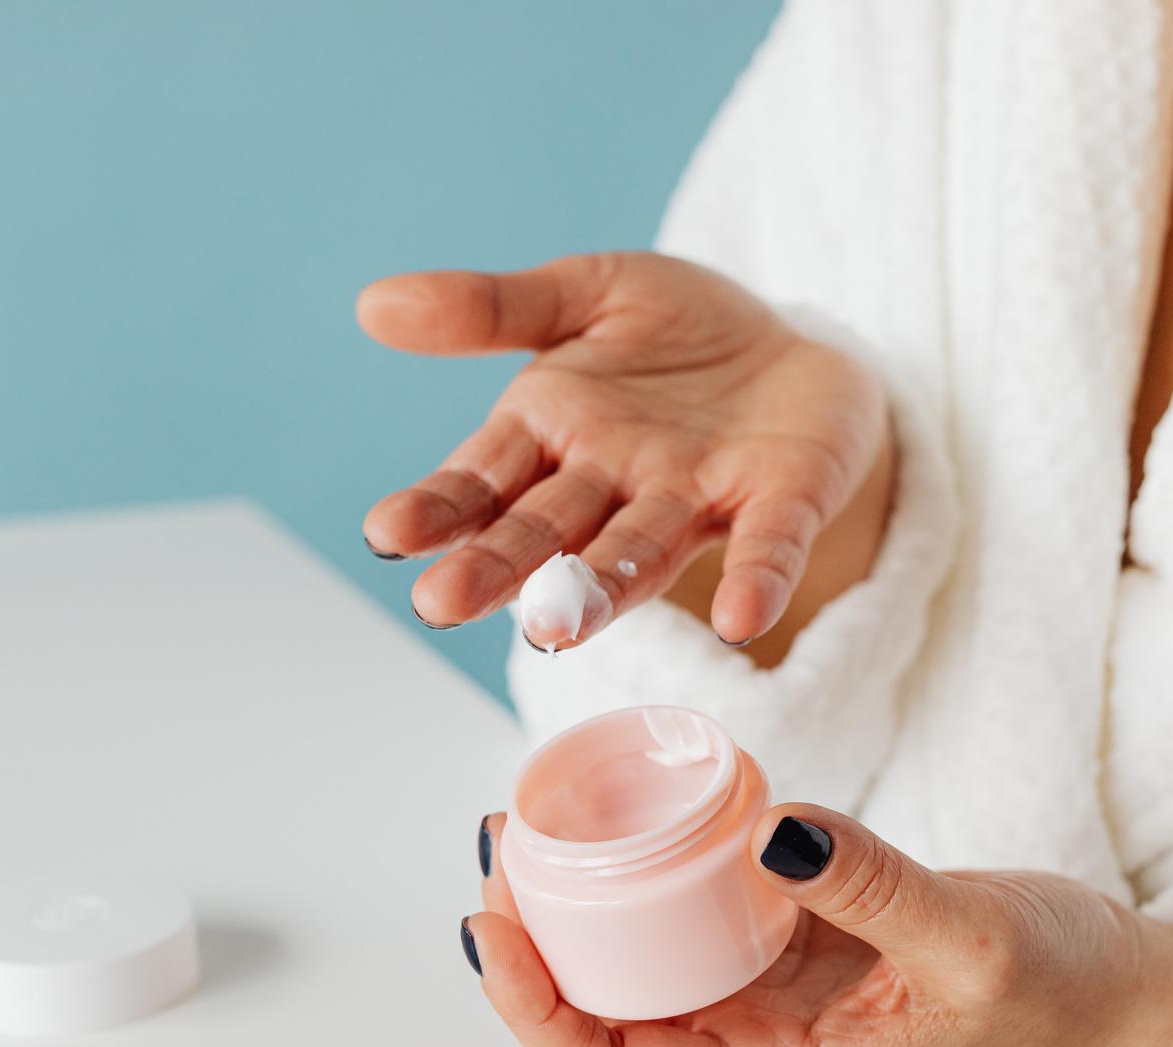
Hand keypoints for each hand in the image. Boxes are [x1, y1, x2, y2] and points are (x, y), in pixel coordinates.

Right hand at [357, 252, 893, 652]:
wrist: (799, 343)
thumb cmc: (679, 335)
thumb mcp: (586, 292)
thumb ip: (492, 307)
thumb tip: (373, 304)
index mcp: (552, 433)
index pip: (484, 479)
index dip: (439, 507)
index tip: (387, 533)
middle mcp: (612, 484)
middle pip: (547, 532)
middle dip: (499, 567)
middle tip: (441, 604)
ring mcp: (695, 499)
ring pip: (638, 554)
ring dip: (598, 592)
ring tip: (554, 629)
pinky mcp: (781, 502)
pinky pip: (765, 547)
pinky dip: (754, 583)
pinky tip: (739, 618)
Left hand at [465, 806, 1172, 1046]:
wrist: (1096, 982)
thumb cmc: (1047, 985)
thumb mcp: (970, 937)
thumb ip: (875, 887)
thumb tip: (777, 834)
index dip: (534, 1010)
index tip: (498, 924)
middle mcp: (749, 1041)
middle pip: (594, 1015)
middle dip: (529, 942)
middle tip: (502, 840)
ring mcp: (760, 992)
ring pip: (628, 961)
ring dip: (571, 899)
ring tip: (532, 817)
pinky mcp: (780, 938)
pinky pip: (682, 909)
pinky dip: (637, 865)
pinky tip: (621, 805)